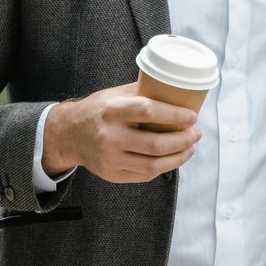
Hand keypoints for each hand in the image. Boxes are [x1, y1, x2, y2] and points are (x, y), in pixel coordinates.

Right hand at [42, 82, 201, 182]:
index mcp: (113, 110)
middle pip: (156, 144)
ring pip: (154, 165)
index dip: (175, 115)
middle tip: (196, 133)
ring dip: (179, 157)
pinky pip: (145, 175)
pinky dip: (164, 167)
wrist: (69, 134)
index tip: (192, 116)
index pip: (149, 112)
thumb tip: (177, 91)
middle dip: (184, 140)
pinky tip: (173, 158)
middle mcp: (110, 136)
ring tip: (190, 148)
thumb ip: (143, 93)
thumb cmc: (98, 110)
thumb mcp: (116, 95)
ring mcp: (111, 158)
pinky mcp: (112, 174)